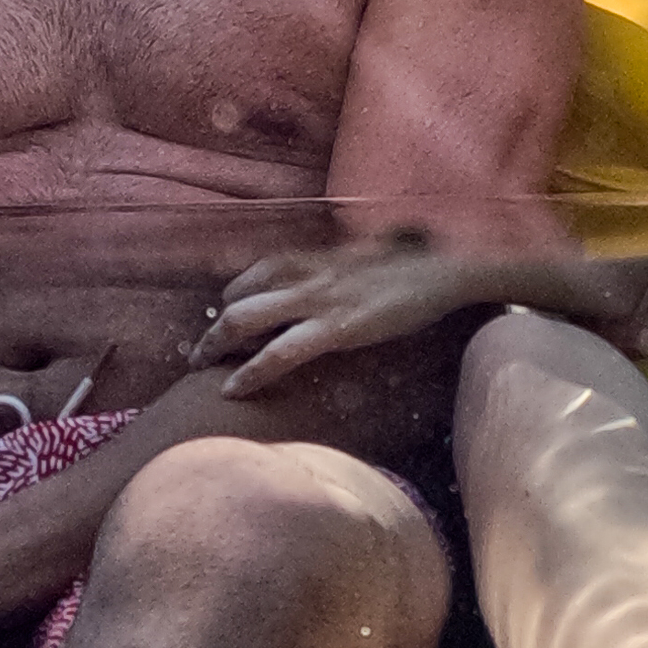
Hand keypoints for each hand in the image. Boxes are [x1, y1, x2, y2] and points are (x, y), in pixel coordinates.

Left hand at [193, 233, 488, 391]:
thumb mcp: (372, 257)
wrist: (447, 268)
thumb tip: (344, 277)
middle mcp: (308, 275)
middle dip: (213, 325)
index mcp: (318, 257)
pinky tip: (232, 390)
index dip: (235, 293)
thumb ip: (347, 267)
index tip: (225, 314)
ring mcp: (319, 301)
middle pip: (239, 295)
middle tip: (199, 351)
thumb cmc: (418, 265)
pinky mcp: (336, 329)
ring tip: (199, 367)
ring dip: (215, 344)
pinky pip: (279, 353)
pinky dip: (250, 373)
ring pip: (246, 319)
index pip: (258, 269)